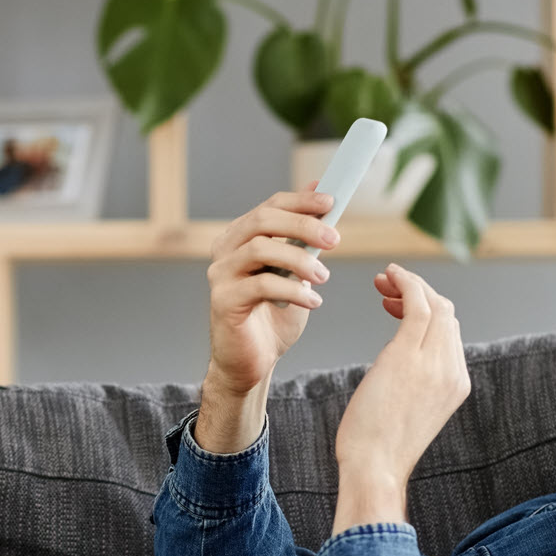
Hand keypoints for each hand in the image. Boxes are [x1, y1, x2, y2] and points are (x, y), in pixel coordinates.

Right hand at [194, 184, 337, 451]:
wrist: (251, 362)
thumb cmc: (273, 317)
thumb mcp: (295, 271)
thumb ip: (303, 238)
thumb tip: (320, 192)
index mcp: (240, 238)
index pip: (269, 206)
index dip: (300, 201)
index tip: (331, 203)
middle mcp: (225, 251)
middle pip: (263, 220)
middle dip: (303, 225)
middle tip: (334, 240)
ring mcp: (220, 275)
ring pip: (260, 248)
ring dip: (299, 259)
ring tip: (324, 278)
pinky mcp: (223, 301)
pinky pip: (260, 285)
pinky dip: (292, 290)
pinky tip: (312, 301)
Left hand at [330, 264, 471, 531]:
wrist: (374, 468)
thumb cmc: (379, 447)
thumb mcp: (408, 411)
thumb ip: (414, 384)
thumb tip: (399, 369)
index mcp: (456, 384)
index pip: (450, 332)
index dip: (427, 310)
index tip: (396, 305)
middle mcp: (453, 370)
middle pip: (447, 313)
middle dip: (419, 292)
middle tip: (386, 286)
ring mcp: (435, 362)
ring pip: (435, 304)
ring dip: (410, 284)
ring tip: (383, 281)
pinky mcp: (409, 355)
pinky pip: (418, 304)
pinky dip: (406, 282)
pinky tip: (389, 275)